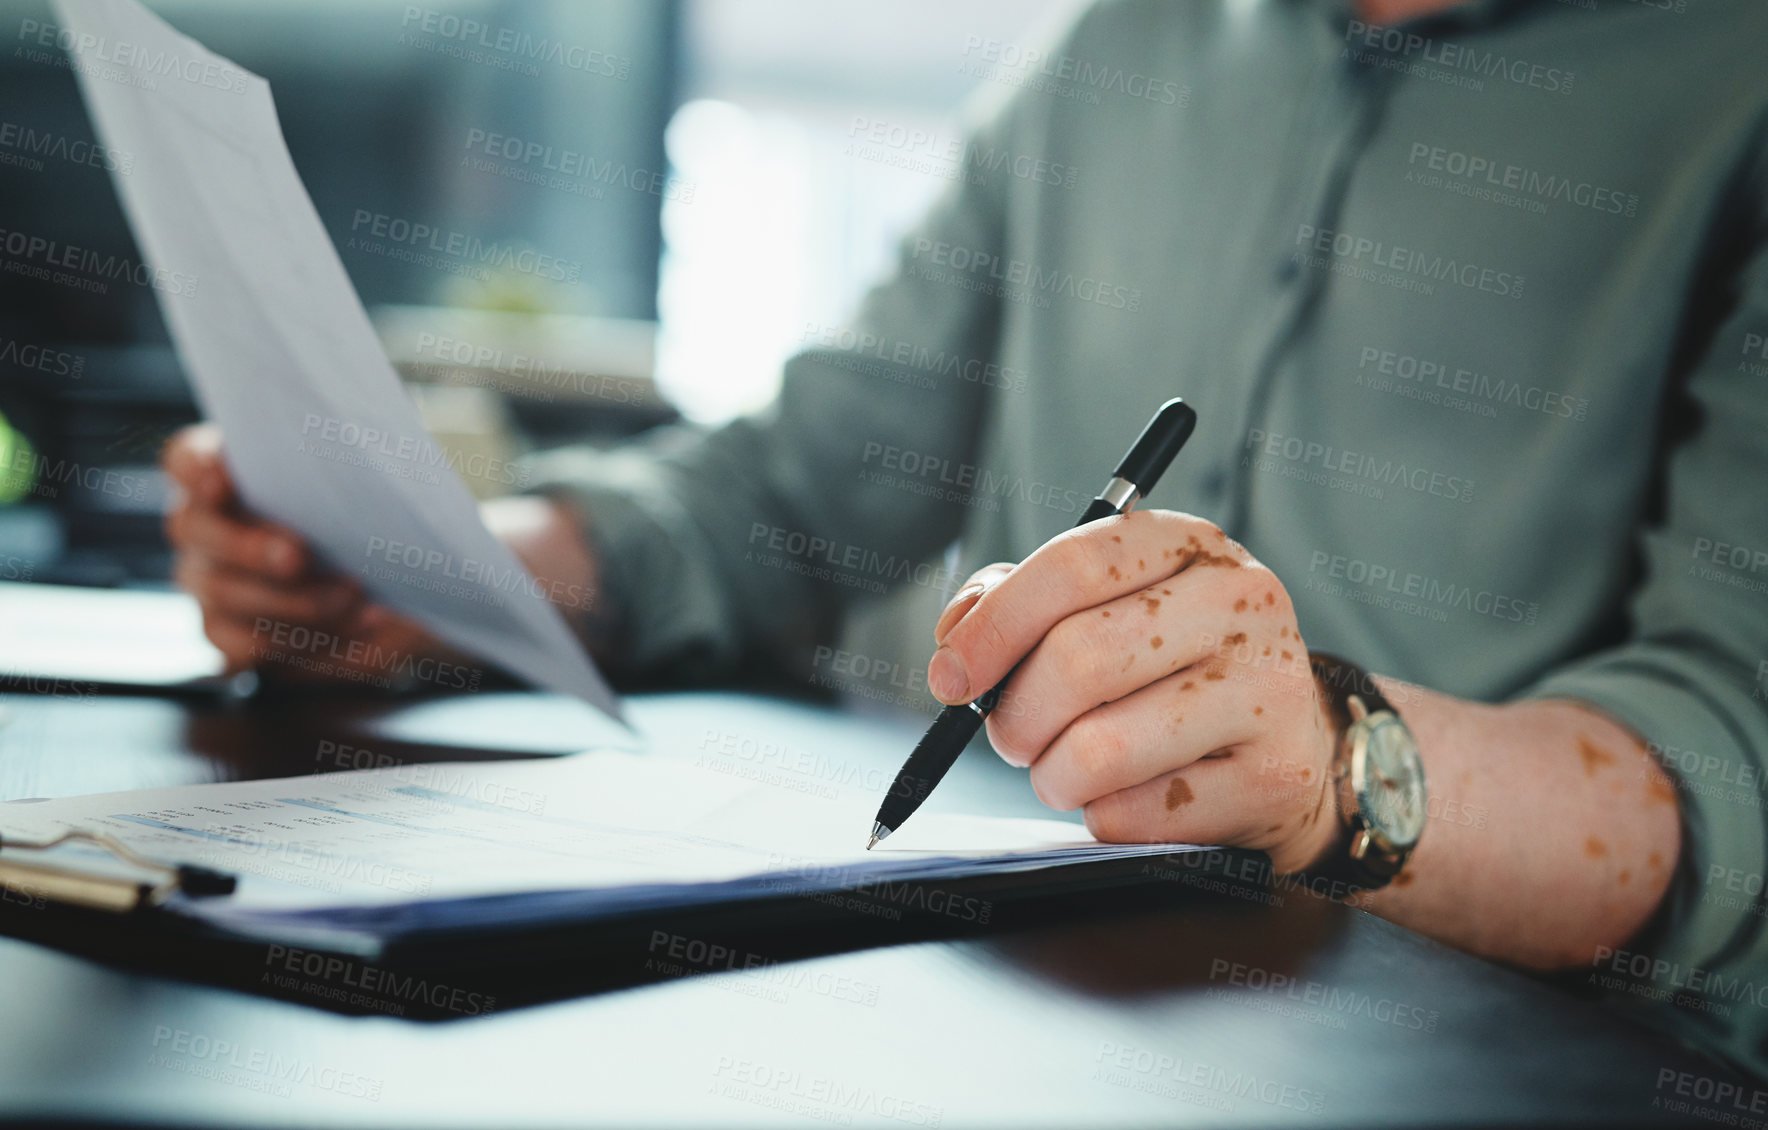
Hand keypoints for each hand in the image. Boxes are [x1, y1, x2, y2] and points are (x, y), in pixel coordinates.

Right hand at [162, 424, 446, 681]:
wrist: (389, 593)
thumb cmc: (368, 525)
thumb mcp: (363, 497)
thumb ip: (338, 485)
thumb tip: (354, 490)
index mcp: (225, 472)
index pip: (187, 460)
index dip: (197, 468)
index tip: (222, 480)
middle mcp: (203, 524)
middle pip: (195, 528)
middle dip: (250, 547)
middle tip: (299, 558)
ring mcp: (206, 580)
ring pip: (222, 591)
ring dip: (293, 599)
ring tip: (352, 596)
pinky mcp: (225, 632)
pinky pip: (245, 642)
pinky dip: (300, 639)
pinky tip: (349, 624)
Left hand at [928, 509, 1340, 872]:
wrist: (1284, 742)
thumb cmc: (1171, 668)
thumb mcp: (1107, 605)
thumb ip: (1019, 600)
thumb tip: (956, 635)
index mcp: (1188, 543)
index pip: (1073, 566)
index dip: (993, 627)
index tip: (950, 676)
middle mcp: (1240, 603)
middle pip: (1079, 660)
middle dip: (1017, 716)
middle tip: (1012, 737)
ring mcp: (1268, 689)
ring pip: (1101, 749)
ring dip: (1054, 775)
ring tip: (1064, 770)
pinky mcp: (1274, 775)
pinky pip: (1138, 814)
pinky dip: (1103, 816)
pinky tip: (1125, 796)